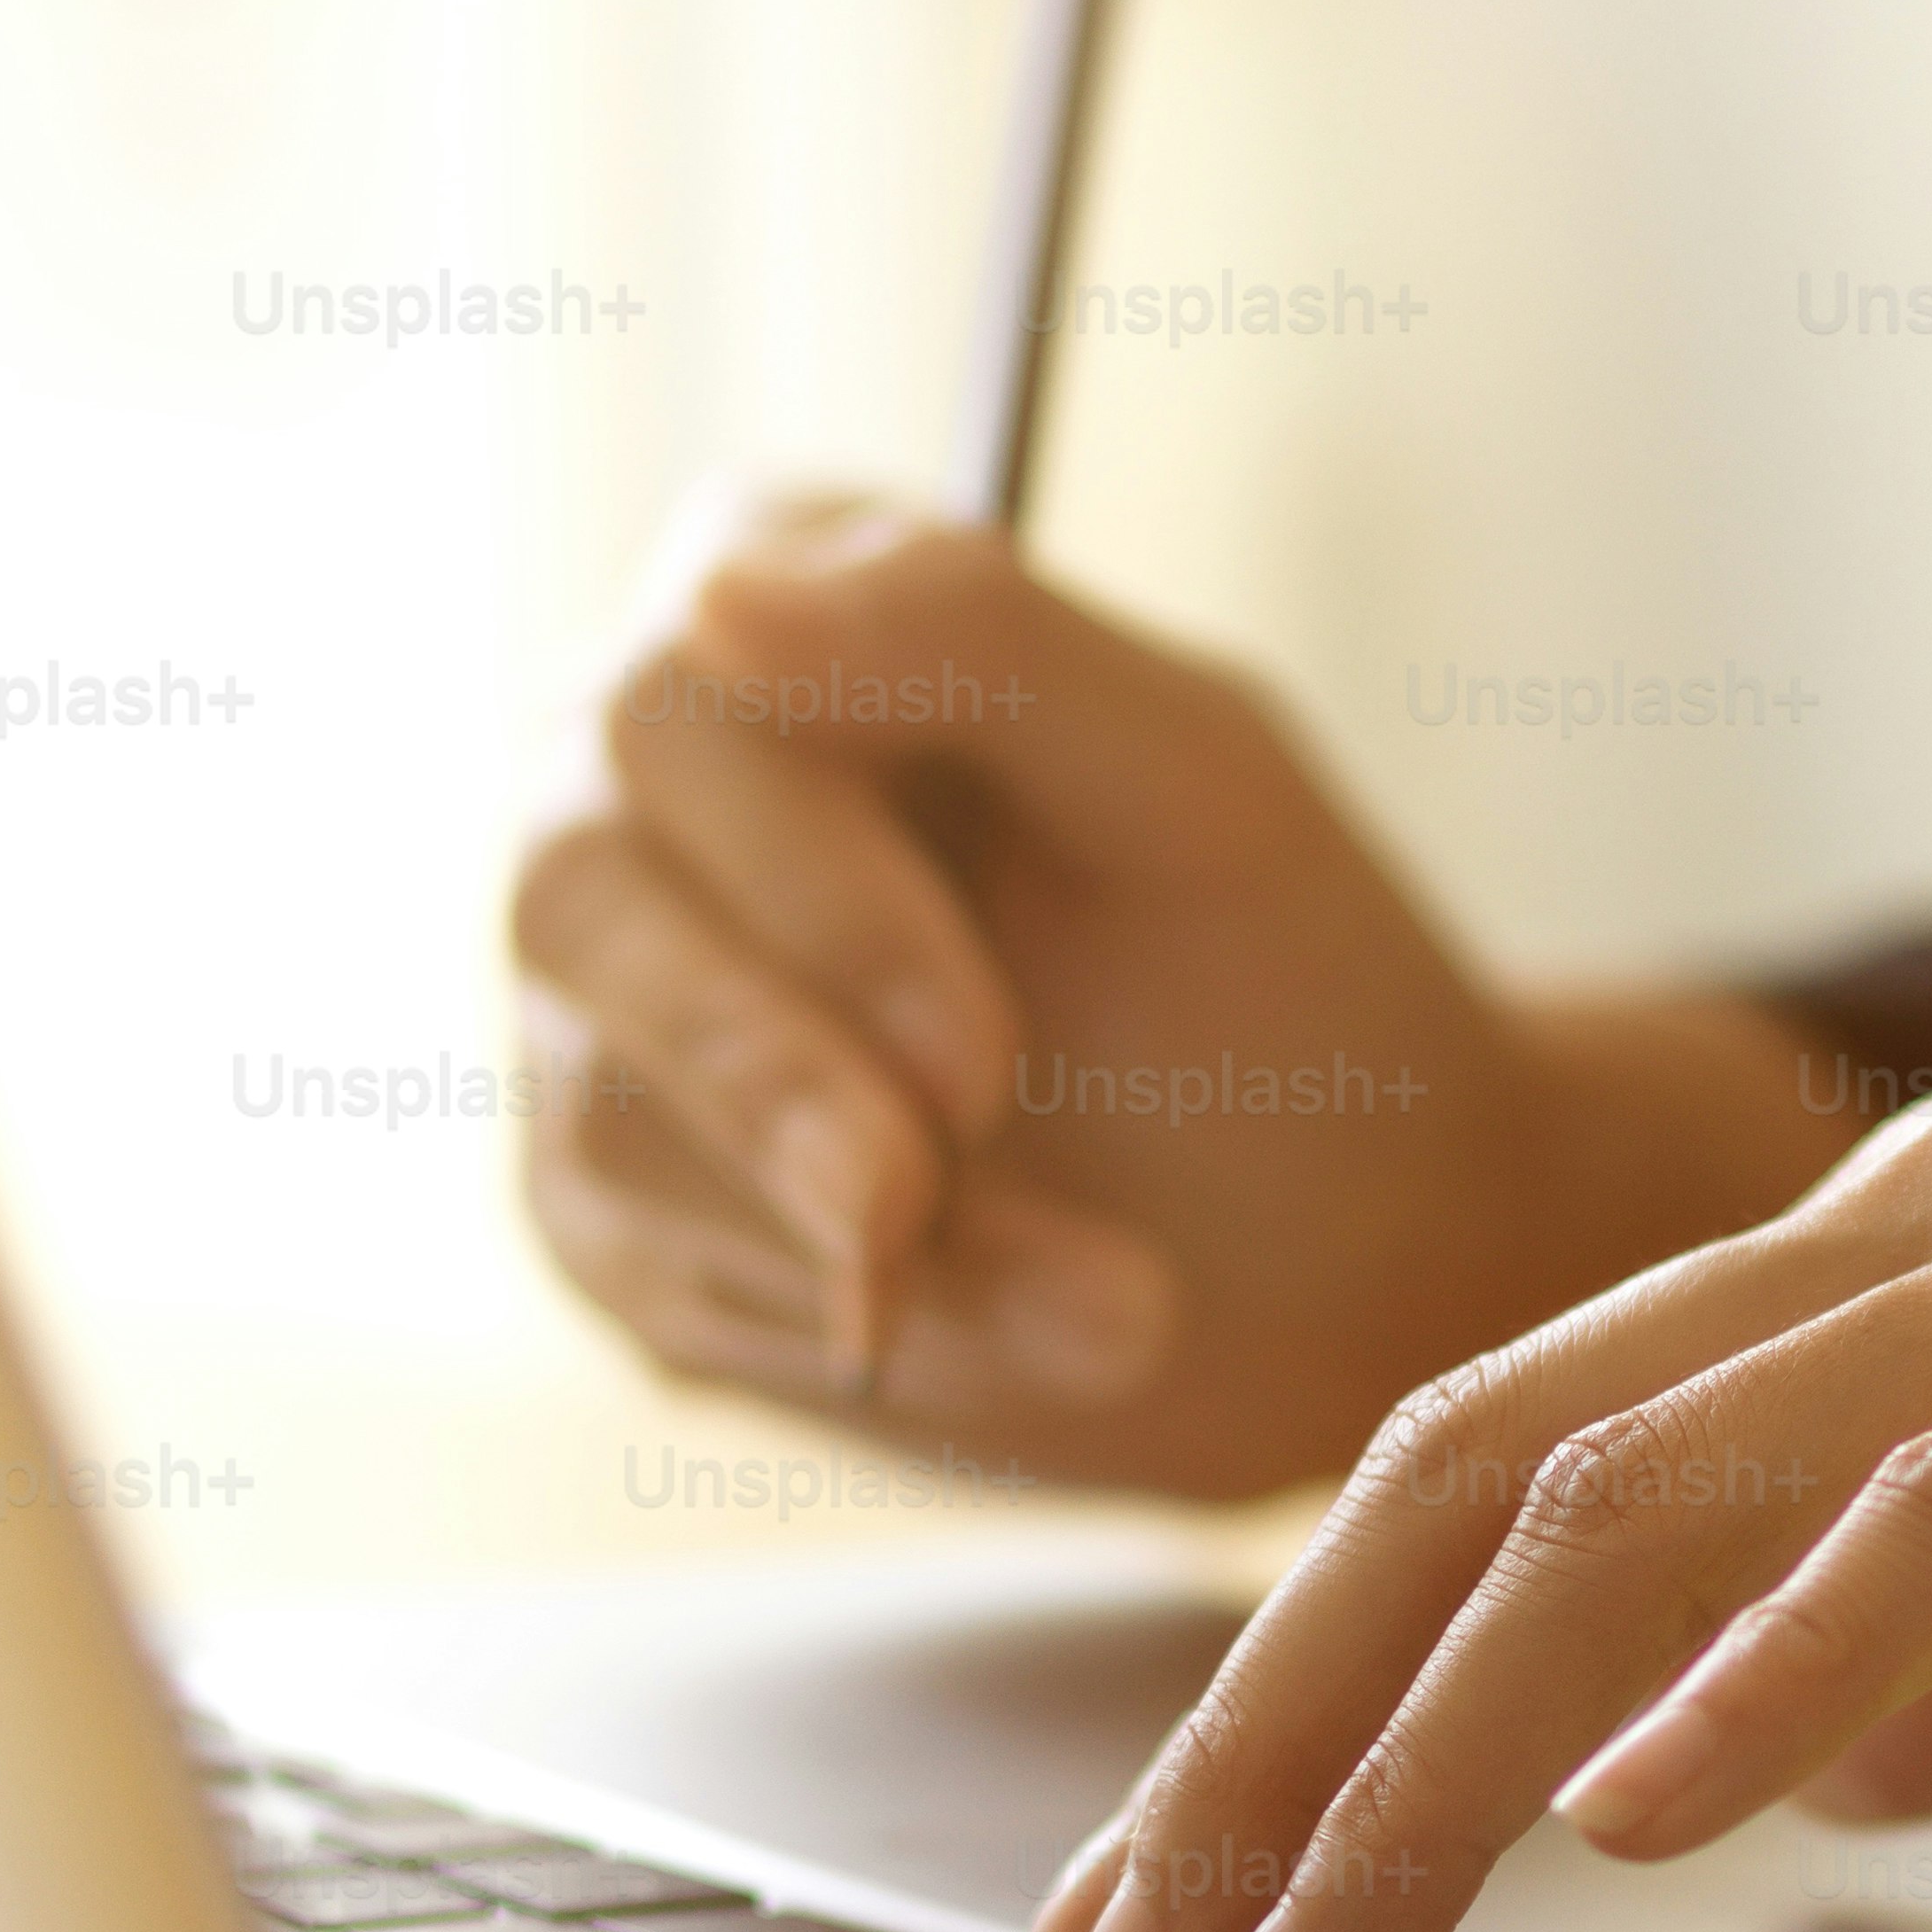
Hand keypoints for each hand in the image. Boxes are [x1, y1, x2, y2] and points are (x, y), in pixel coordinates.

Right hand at [509, 487, 1849, 1496]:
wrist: (1355, 1241)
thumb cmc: (1283, 966)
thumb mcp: (1195, 780)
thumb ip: (981, 642)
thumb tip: (714, 594)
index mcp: (768, 610)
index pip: (674, 710)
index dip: (821, 901)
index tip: (980, 1065)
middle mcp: (634, 789)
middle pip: (577, 903)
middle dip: (782, 1085)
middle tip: (948, 1205)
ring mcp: (608, 1000)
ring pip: (605, 1115)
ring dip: (871, 1240)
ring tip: (1119, 1310)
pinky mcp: (619, 1199)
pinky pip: (649, 1270)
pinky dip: (862, 1329)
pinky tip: (1035, 1336)